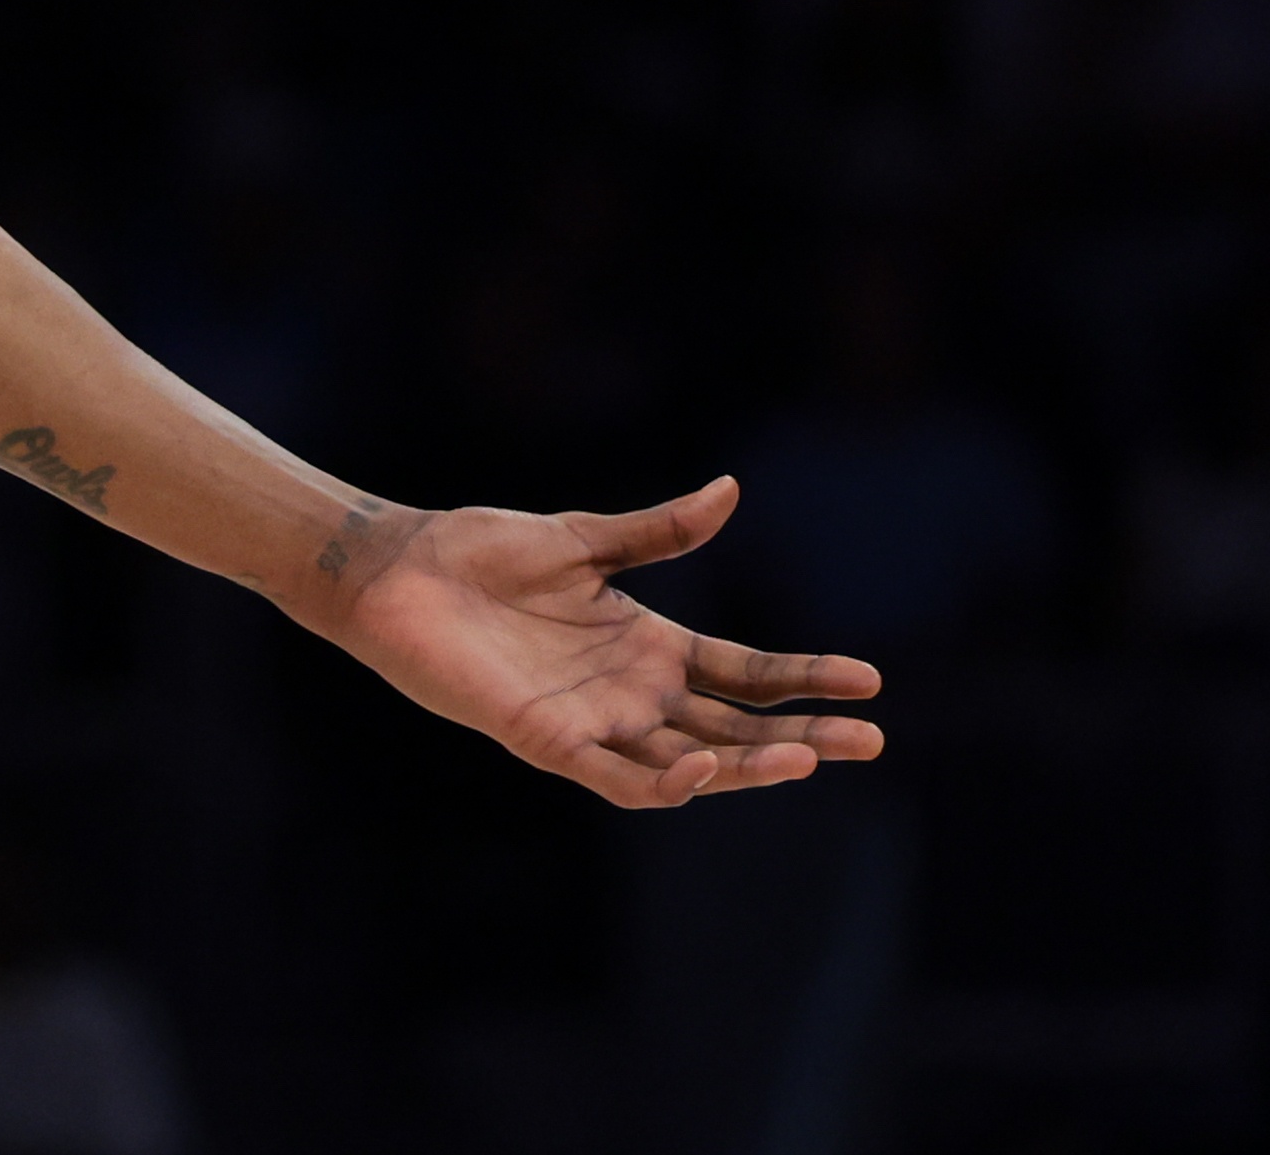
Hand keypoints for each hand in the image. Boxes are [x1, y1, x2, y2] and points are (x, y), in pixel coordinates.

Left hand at [333, 477, 883, 807]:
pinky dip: (663, 780)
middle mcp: (631, 692)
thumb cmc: (479, 552)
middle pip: (736, 726)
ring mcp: (594, 721)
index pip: (746, 673)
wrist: (399, 570)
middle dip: (804, 737)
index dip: (804, 678)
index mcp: (648, 644)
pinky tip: (703, 766)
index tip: (869, 680)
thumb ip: (658, 530)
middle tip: (871, 741)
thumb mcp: (581, 539)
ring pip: (690, 762)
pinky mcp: (547, 739)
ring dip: (747, 765)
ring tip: (805, 758)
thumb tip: (731, 489)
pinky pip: (615, 776)